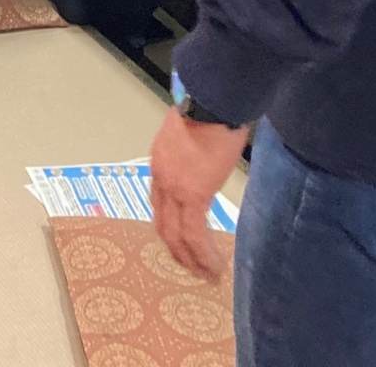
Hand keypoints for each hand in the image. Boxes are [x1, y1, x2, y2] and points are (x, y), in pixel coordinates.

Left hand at [150, 106, 250, 280]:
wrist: (212, 99)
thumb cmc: (210, 107)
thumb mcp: (192, 129)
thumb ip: (193, 148)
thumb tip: (208, 152)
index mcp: (161, 161)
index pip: (160, 202)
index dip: (170, 224)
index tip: (182, 240)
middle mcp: (161, 177)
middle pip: (163, 224)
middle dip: (177, 250)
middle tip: (192, 267)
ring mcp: (174, 187)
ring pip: (177, 235)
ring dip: (192, 259)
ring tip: (207, 275)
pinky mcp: (193, 194)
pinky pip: (195, 233)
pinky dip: (203, 254)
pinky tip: (215, 266)